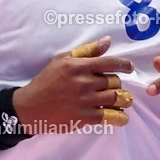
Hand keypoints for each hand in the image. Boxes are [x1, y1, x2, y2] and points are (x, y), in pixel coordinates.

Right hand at [13, 36, 133, 132]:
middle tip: (115, 87)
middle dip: (118, 84)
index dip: (124, 64)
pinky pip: (109, 117)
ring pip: (115, 98)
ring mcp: (85, 101)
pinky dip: (120, 118)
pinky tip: (122, 117)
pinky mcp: (84, 117)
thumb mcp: (61, 60)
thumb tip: (107, 41)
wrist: (30, 107)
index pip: (109, 63)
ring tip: (124, 100)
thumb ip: (86, 51)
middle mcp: (84, 83)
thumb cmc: (46, 81)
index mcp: (79, 67)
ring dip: (123, 99)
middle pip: (114, 82)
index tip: (129, 68)